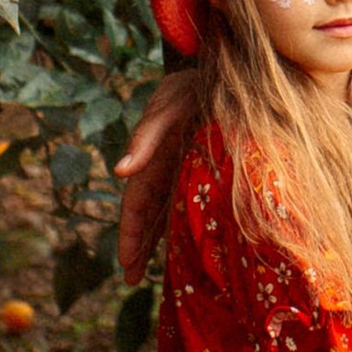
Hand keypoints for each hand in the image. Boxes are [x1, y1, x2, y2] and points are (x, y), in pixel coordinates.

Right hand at [115, 69, 201, 283]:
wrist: (230, 71)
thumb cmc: (194, 84)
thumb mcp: (170, 103)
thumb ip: (147, 135)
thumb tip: (120, 170)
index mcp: (152, 156)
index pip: (135, 202)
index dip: (129, 233)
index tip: (126, 263)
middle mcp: (167, 169)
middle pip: (148, 215)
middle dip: (137, 247)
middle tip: (131, 280)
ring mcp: (187, 171)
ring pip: (168, 215)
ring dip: (158, 243)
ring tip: (151, 277)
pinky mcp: (208, 173)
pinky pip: (192, 205)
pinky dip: (186, 228)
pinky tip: (188, 252)